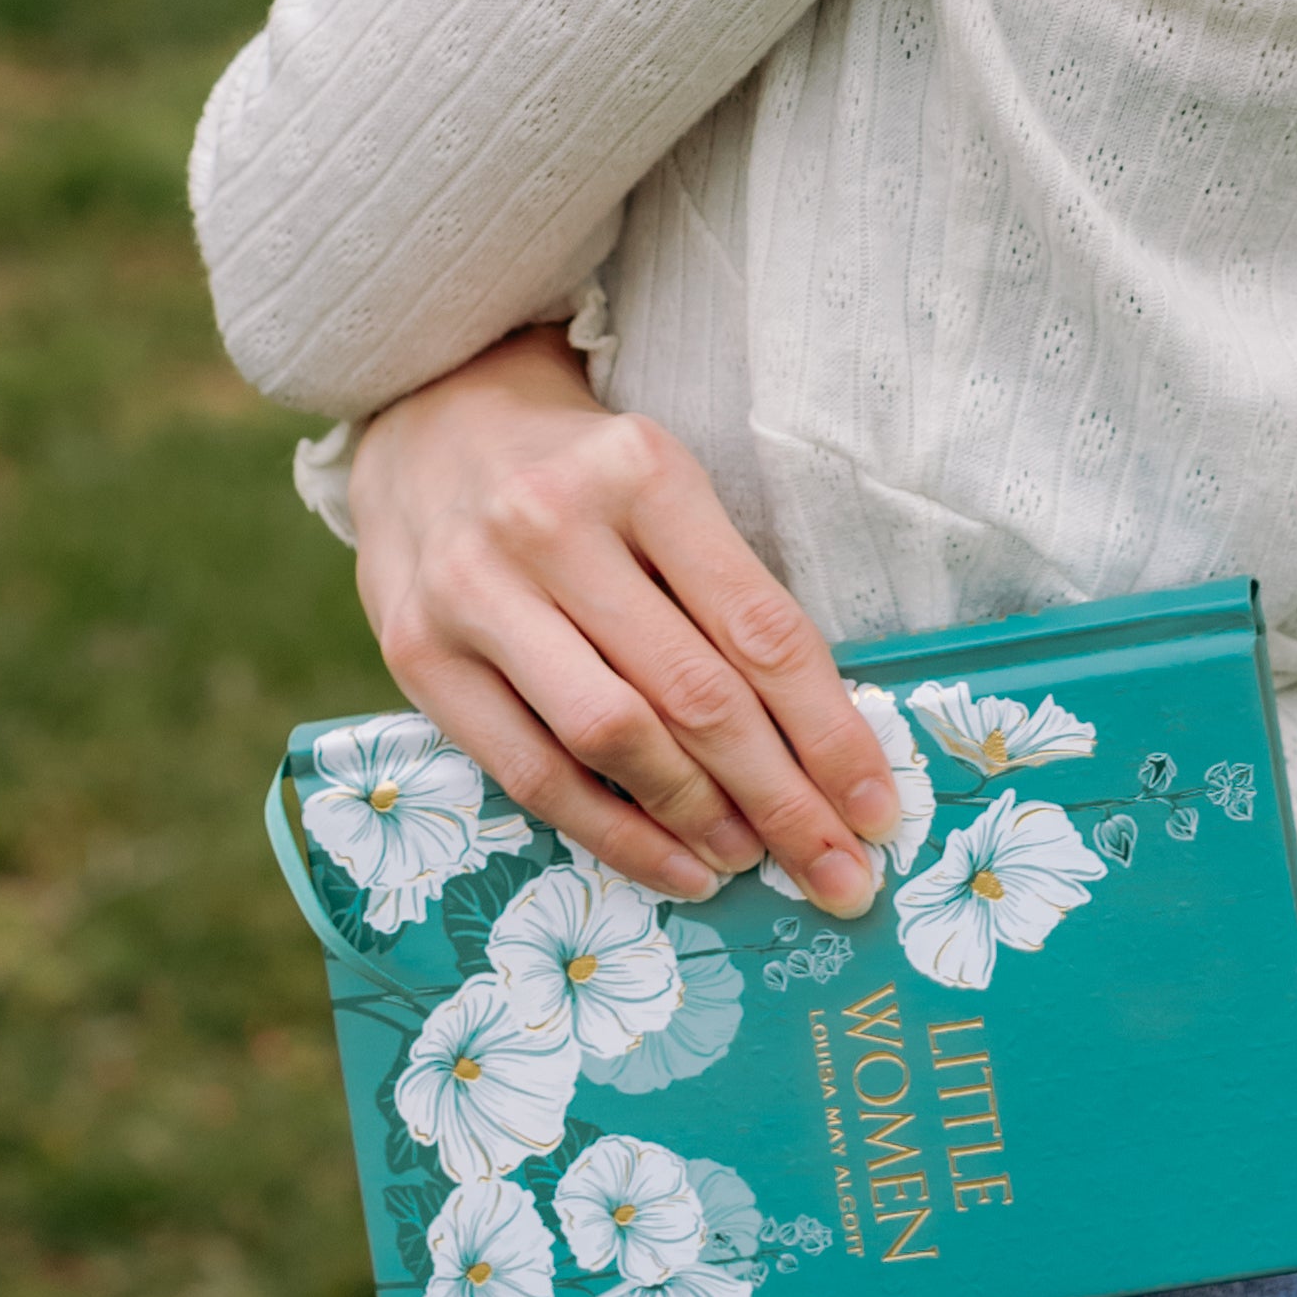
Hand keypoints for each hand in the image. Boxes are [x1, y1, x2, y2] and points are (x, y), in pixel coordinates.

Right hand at [346, 329, 899, 914]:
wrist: (431, 422)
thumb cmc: (581, 475)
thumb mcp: (666, 489)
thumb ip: (728, 595)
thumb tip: (820, 742)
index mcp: (644, 473)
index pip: (758, 626)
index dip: (828, 731)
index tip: (877, 807)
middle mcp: (554, 526)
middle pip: (695, 694)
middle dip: (781, 799)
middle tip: (839, 874)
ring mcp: (477, 592)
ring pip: (614, 738)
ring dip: (699, 818)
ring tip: (753, 861)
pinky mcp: (419, 655)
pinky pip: (530, 774)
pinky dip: (613, 833)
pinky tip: (674, 865)